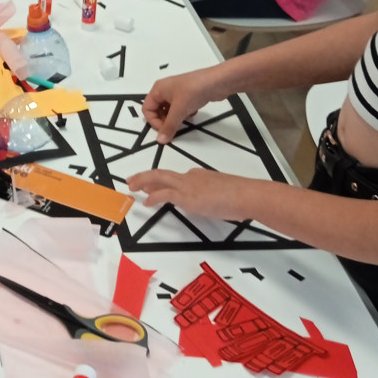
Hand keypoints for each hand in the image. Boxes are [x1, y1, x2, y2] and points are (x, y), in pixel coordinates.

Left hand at [126, 168, 250, 221]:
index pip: (177, 178)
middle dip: (145, 177)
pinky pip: (165, 194)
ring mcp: (188, 185)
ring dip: (143, 182)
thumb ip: (212, 196)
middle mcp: (190, 177)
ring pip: (159, 179)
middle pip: (162, 174)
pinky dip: (154, 197)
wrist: (246, 194)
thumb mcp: (223, 193)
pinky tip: (146, 202)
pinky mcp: (187, 196)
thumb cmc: (241, 196)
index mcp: (199, 176)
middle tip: (132, 180)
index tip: (152, 186)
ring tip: (132, 187)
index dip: (162, 182)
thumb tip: (207, 203)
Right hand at [142, 68, 221, 143]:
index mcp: (158, 89)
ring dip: (176, 117)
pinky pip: (180, 108)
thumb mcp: (179, 110)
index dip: (154, 121)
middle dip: (165, 120)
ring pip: (170, 110)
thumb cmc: (193, 91)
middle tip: (175, 126)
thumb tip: (160, 141)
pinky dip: (185, 113)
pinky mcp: (188, 95)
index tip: (165, 130)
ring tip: (185, 117)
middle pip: (157, 110)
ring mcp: (177, 92)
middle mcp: (165, 90)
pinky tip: (193, 112)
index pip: (147, 109)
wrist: (217, 82)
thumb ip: (169, 126)